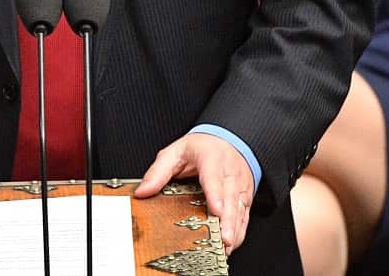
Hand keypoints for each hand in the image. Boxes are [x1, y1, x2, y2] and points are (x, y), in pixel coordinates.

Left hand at [134, 133, 253, 255]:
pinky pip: (244, 217)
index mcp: (211, 159)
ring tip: (225, 249)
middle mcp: (230, 174)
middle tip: (223, 240)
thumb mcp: (175, 152)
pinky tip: (230, 245)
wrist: (229, 140)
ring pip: (239, 210)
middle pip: (230, 199)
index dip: (215, 195)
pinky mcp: (245, 198)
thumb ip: (158, 171)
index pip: (213, 178)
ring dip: (234, 231)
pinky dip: (239, 232)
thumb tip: (143, 191)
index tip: (216, 210)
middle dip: (227, 222)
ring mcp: (240, 187)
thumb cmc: (202, 147)